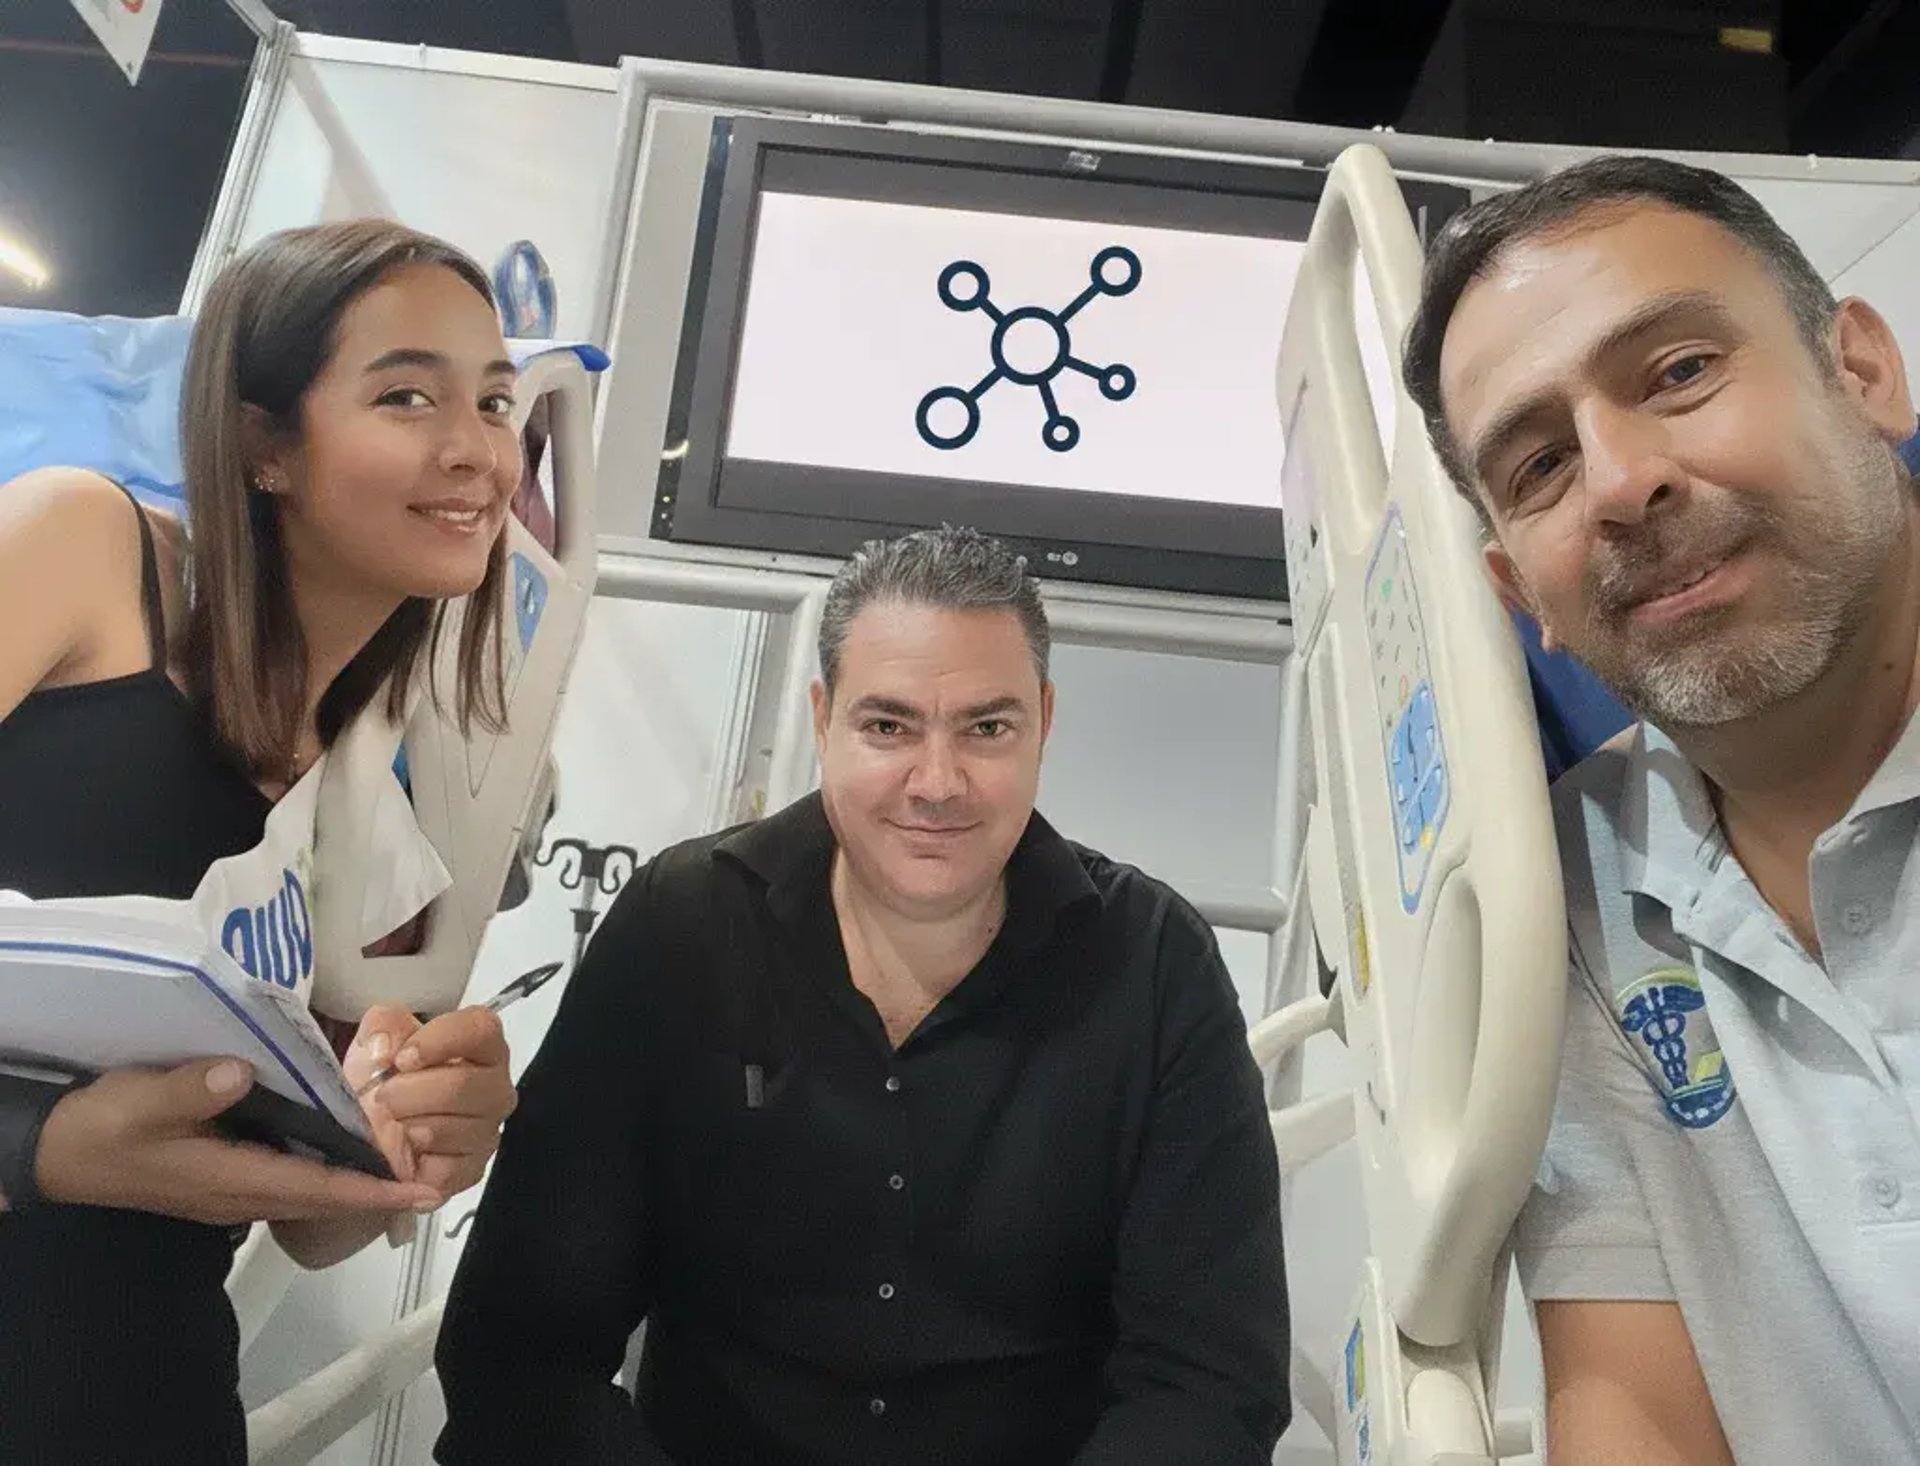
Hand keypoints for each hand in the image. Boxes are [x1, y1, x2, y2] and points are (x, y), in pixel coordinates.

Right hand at [34, 1059, 441, 1224]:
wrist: (55, 1153)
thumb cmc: (100, 1128)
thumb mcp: (137, 1102)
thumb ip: (190, 1089)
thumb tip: (242, 1074)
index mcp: (230, 1178)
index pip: (317, 1190)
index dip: (372, 1191)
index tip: (422, 1193)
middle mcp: (240, 1193)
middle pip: (324, 1196)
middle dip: (378, 1191)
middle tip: (435, 1176)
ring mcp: (231, 1190)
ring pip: (308, 1190)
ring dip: (354, 1181)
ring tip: (406, 1160)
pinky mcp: (221, 1177)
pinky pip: (287, 1178)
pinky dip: (323, 1170)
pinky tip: (343, 1145)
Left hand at [350, 1004, 516, 1203]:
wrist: (371, 1131)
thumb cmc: (384, 1080)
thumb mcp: (377, 1040)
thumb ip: (382, 1024)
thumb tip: (384, 1046)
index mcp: (483, 1046)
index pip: (481, 1030)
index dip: (439, 1041)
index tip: (401, 1058)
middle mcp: (497, 1087)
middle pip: (461, 1085)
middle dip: (407, 1092)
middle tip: (382, 1096)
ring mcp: (489, 1131)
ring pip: (446, 1127)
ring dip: (405, 1125)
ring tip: (393, 1121)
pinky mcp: (473, 1169)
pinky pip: (443, 1166)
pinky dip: (412, 1157)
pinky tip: (405, 1147)